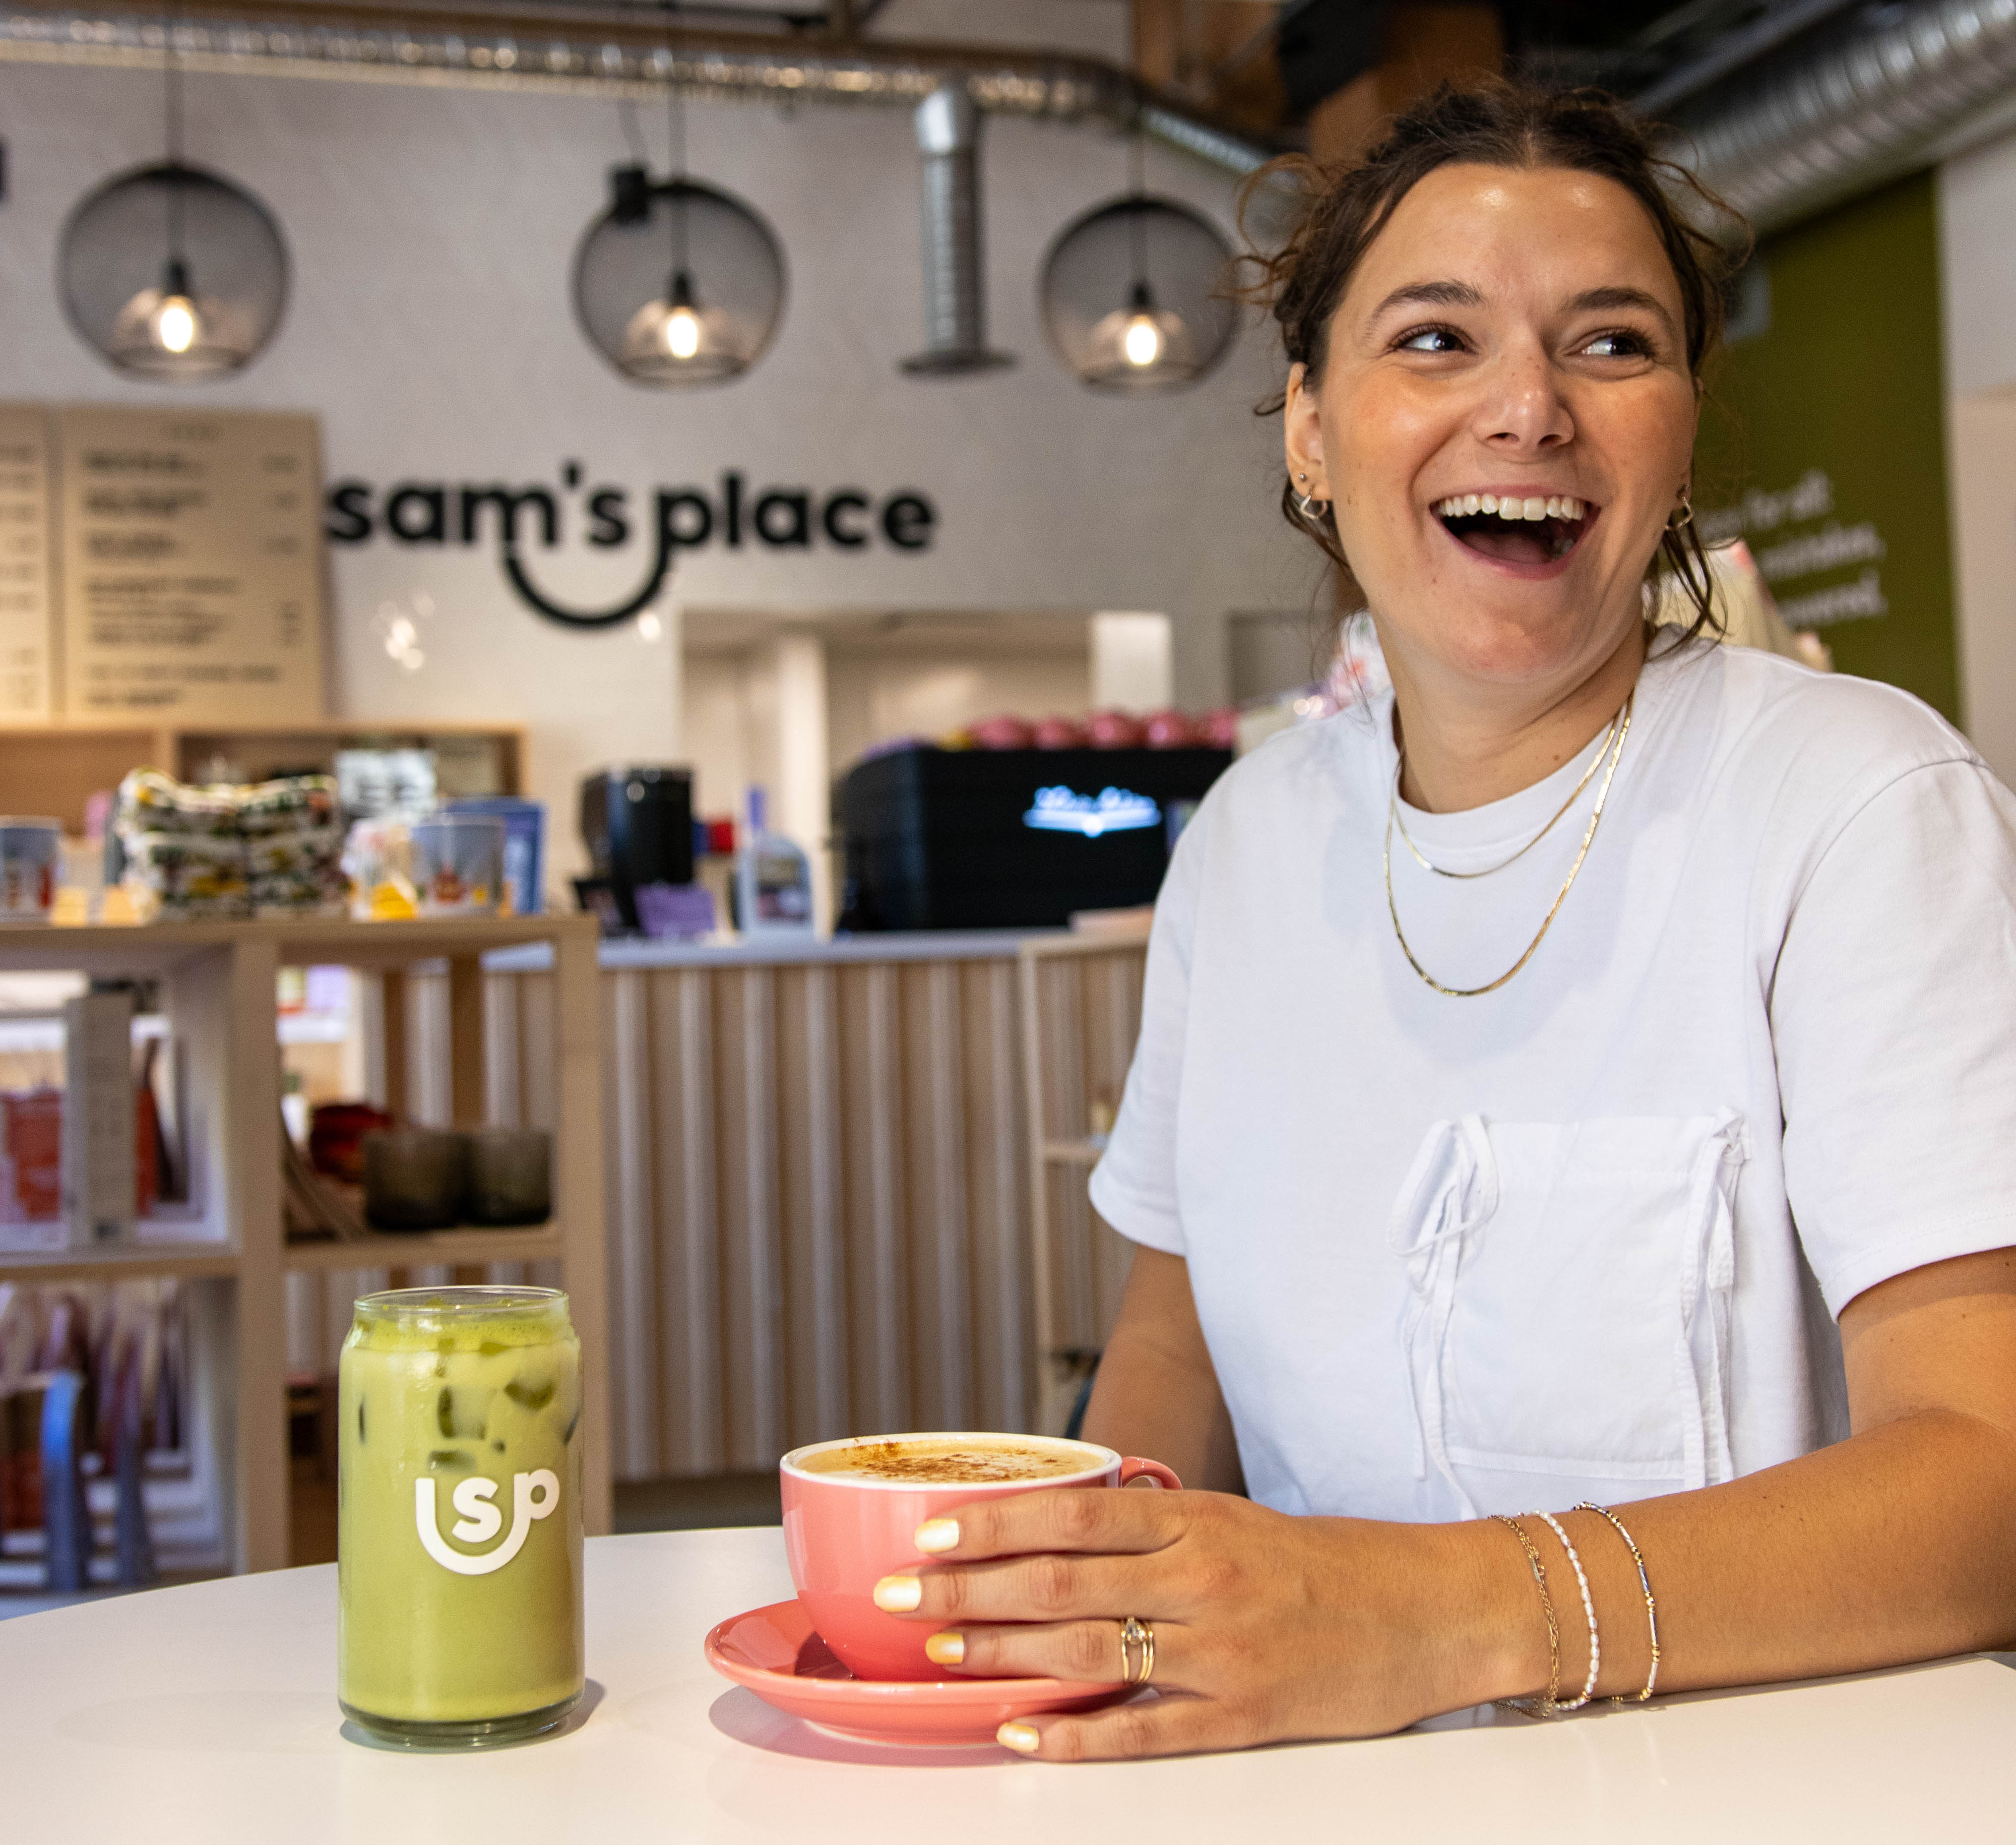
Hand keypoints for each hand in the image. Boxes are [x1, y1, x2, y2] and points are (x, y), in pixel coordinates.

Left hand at [871, 1488, 1524, 1759]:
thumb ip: (1155, 1524)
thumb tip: (1064, 1524)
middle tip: (896, 1592)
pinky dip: (1076, 1733)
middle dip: (968, 1588)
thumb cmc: (1326, 1563)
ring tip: (934, 1651)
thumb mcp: (1237, 1519)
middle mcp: (1202, 1578)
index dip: (994, 1524)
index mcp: (1198, 1521)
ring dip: (1001, 1653)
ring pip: (1088, 1651)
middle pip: (1061, 1584)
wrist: (1431, 1609)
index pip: (1073, 1517)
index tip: (928, 1529)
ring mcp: (1220, 1652)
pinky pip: (1142, 1730)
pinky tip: (1020, 1731)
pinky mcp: (1243, 1718)